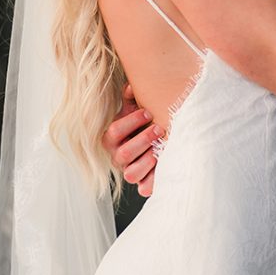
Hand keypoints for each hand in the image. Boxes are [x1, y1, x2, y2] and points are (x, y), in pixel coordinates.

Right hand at [101, 83, 162, 197]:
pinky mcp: (142, 184)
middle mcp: (117, 157)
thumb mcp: (134, 109)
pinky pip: (144, 188)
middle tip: (159, 129)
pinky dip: (154, 181)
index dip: (130, 122)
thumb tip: (131, 86)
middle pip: (123, 154)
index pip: (114, 132)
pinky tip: (164, 168)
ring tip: (161, 148)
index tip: (148, 113)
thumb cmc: (142, 123)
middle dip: (142, 140)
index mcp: (112, 139)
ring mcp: (129, 171)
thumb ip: (131, 98)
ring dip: (148, 160)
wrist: (153, 142)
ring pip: (131, 174)